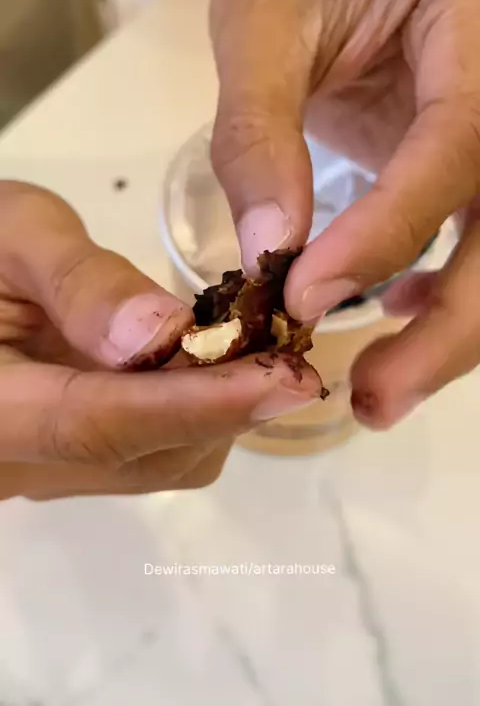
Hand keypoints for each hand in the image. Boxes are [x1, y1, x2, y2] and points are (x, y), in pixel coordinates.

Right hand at [0, 182, 320, 499]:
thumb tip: (165, 334)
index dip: (197, 405)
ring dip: (219, 407)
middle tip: (285, 337)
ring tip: (257, 338)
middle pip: (145, 456)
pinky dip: (197, 410)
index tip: (287, 379)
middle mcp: (18, 463)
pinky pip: (154, 454)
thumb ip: (79, 282)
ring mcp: (48, 471)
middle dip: (225, 402)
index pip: (97, 425)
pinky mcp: (75, 462)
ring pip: (161, 463)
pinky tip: (212, 355)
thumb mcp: (12, 234)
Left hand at [211, 0, 479, 428]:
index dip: (386, 235)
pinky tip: (394, 312)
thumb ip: (257, 134)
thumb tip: (266, 254)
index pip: (455, 148)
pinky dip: (444, 301)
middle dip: (449, 328)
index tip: (304, 299)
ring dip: (448, 336)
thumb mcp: (261, 28)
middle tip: (373, 401)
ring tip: (376, 397)